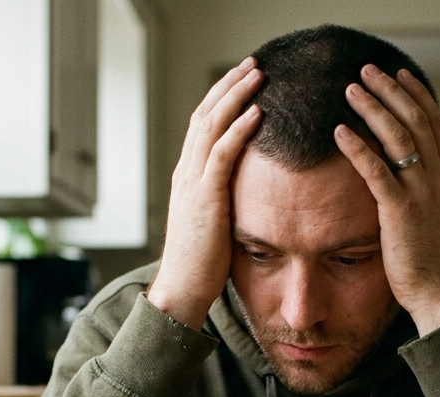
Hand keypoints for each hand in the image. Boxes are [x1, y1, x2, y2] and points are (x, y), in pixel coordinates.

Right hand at [147, 58, 263, 328]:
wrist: (181, 290)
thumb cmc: (201, 264)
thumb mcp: (214, 222)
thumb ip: (225, 199)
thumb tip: (248, 191)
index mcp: (187, 177)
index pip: (202, 125)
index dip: (222, 99)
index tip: (244, 80)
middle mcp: (186, 172)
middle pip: (204, 114)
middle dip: (229, 85)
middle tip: (253, 63)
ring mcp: (192, 183)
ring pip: (211, 124)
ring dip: (236, 96)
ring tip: (258, 74)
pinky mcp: (205, 198)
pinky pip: (222, 153)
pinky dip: (239, 128)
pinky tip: (258, 112)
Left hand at [335, 65, 439, 335]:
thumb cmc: (432, 261)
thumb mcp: (435, 217)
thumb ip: (424, 191)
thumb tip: (408, 175)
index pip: (436, 123)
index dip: (416, 95)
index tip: (399, 74)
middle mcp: (439, 178)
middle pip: (416, 121)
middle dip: (391, 91)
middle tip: (367, 70)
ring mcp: (422, 194)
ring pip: (399, 138)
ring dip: (373, 109)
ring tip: (350, 89)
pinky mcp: (400, 212)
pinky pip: (377, 171)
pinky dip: (358, 147)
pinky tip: (339, 131)